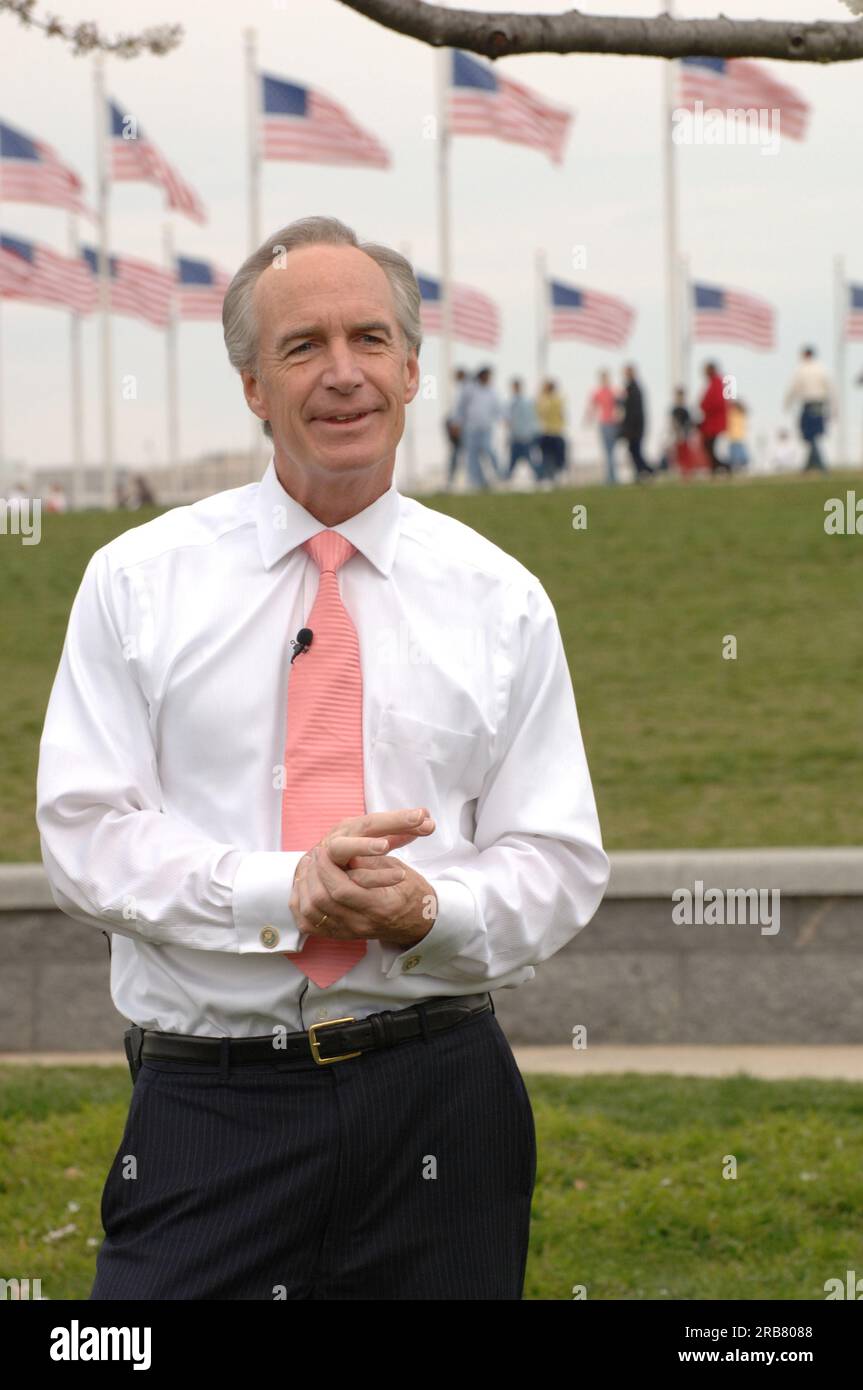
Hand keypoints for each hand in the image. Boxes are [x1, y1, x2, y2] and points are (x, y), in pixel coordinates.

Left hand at [287, 808, 438, 949]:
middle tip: (316, 855)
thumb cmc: (411, 892)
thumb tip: (339, 849)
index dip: (327, 866)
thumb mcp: (396, 869)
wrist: (418, 922)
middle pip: (322, 900)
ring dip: (306, 886)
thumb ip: (367, 862)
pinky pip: (310, 924)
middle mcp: (362, 923)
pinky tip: (307, 886)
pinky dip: (302, 903)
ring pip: (311, 913)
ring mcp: (349, 932)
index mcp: (381, 906)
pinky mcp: (340, 935)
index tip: (326, 849)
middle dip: (314, 873)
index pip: (341, 890)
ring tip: (311, 867)